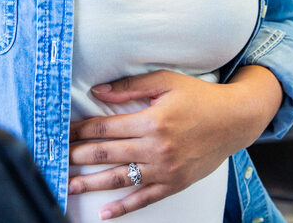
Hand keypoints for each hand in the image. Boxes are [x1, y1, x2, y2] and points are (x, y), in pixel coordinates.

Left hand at [66, 66, 281, 219]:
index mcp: (152, 121)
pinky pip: (144, 199)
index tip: (64, 134)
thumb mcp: (165, 82)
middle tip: (58, 160)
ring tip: (69, 186)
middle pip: (107, 154)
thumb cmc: (200, 98)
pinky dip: (123, 207)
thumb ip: (130, 87)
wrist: (234, 121)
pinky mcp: (174, 183)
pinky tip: (105, 212)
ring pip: (120, 179)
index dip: (81, 131)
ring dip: (91, 184)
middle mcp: (156, 148)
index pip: (105, 128)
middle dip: (79, 157)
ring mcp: (165, 169)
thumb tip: (97, 91)